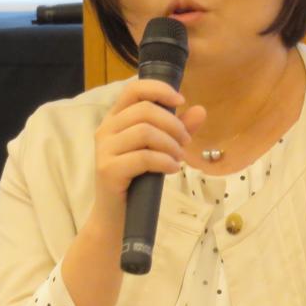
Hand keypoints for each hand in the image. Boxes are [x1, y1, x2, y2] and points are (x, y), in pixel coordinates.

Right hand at [91, 79, 205, 225]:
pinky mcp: (108, 169)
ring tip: (178, 158)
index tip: (181, 101)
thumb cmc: (138, 179)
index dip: (159, 89)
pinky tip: (172, 169)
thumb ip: (179, 129)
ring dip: (170, 144)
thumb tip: (201, 110)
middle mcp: (106, 129)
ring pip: (145, 131)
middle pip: (145, 110)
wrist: (117, 216)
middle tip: (185, 142)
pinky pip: (143, 157)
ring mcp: (104, 149)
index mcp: (116, 118)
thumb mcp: (161, 149)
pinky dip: (164, 161)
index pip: (134, 89)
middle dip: (173, 124)